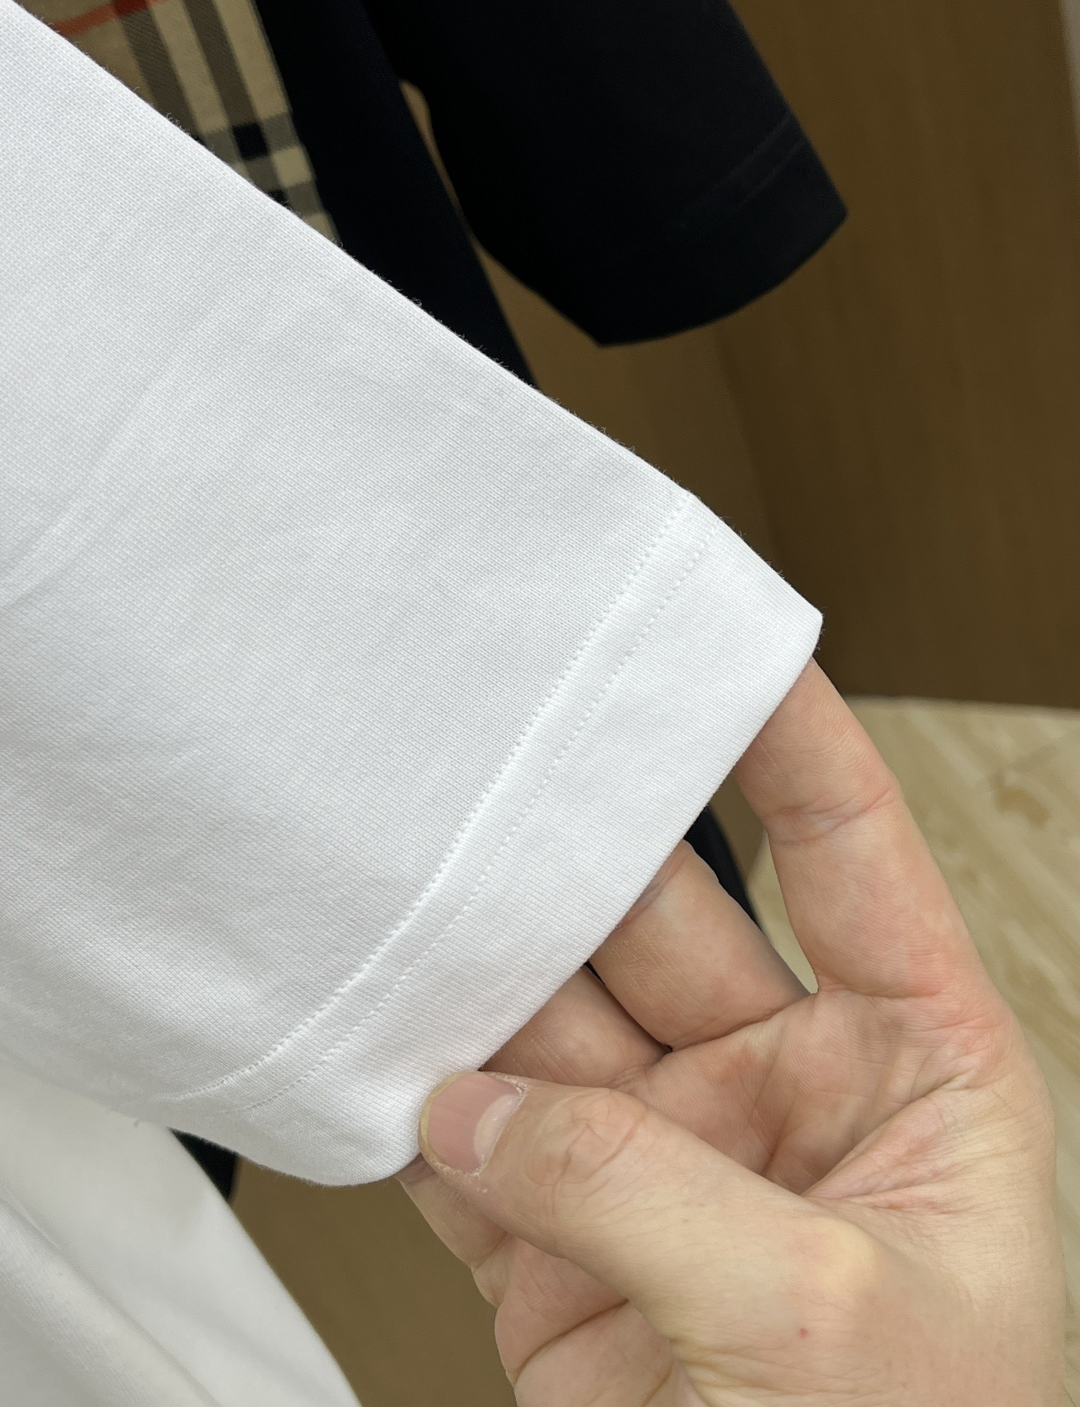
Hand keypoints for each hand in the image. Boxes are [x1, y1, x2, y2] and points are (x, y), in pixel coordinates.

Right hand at [398, 662, 1064, 1404]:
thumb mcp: (822, 1320)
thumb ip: (639, 1192)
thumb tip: (472, 1108)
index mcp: (915, 1066)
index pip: (851, 855)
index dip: (795, 741)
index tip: (723, 643)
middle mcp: (784, 1093)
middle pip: (668, 922)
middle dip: (588, 842)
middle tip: (509, 754)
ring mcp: (668, 1167)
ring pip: (555, 1025)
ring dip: (486, 966)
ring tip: (409, 883)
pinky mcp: (569, 1255)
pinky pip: (480, 1149)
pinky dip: (421, 1099)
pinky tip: (377, 1035)